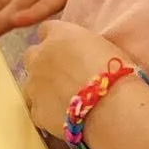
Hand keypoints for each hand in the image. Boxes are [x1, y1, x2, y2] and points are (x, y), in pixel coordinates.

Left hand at [18, 20, 136, 136]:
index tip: (66, 50)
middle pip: (33, 55)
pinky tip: (64, 118)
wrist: (113, 108)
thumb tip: (81, 53)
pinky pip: (38, 110)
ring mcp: (34, 85)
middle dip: (44, 63)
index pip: (47, 29)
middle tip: (65, 76)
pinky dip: (48, 113)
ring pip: (31, 84)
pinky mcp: (37, 111)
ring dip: (43, 89)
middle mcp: (39, 56)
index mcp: (59, 35)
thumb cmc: (117, 73)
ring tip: (65, 101)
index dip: (56, 40)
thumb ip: (83, 46)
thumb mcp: (104, 47)